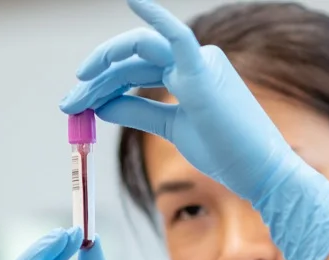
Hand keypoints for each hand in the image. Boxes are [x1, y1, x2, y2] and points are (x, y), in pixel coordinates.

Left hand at [59, 0, 328, 259]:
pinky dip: (154, 16)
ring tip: (77, 94)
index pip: (137, 70)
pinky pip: (175, 37)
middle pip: (133, 61)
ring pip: (140, 54)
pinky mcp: (203, 73)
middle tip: (68, 102)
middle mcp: (195, 61)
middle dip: (97, 78)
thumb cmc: (226, 152)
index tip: (77, 102)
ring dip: (104, 71)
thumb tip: (102, 104)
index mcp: (190, 72)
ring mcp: (201, 63)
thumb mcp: (172, 128)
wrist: (259, 173)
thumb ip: (138, 112)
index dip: (104, 83)